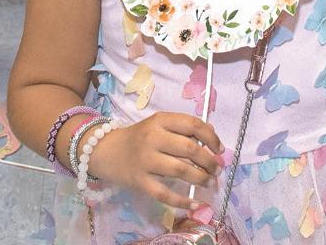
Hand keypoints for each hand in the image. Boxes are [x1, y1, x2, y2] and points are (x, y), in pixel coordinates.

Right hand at [87, 113, 223, 208]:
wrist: (106, 151)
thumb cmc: (138, 137)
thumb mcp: (158, 125)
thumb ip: (182, 128)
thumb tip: (211, 137)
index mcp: (160, 120)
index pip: (192, 125)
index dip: (211, 137)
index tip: (219, 149)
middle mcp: (153, 138)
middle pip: (189, 149)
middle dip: (209, 161)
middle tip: (217, 169)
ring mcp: (146, 161)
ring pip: (180, 170)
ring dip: (201, 178)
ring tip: (211, 183)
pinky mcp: (140, 182)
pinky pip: (164, 194)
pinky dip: (182, 201)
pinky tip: (195, 204)